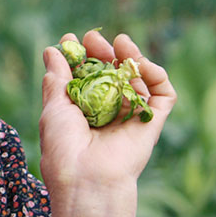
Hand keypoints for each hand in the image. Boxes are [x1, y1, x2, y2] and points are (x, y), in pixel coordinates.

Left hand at [39, 29, 176, 216]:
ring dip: (132, 56)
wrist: (86, 178)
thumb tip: (52, 50)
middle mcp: (109, 111)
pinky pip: (163, 95)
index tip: (73, 39)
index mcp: (83, 109)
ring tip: (121, 42)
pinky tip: (141, 64)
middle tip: (95, 39)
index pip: (88, 75)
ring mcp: (131, 116)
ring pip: (138, 79)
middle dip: (104, 52)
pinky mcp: (152, 123)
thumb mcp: (53, 108)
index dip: (82, 55)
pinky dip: (157, 75)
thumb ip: (57, 79)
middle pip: (113, 73)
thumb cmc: (63, 147)